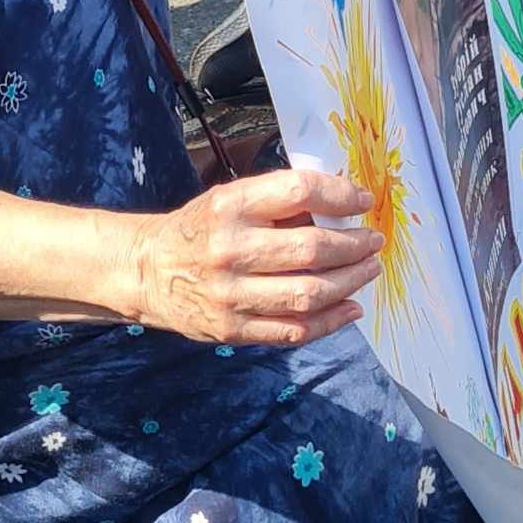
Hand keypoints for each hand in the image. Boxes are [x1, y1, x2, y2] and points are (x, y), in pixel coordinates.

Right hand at [128, 167, 383, 346]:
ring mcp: (230, 295)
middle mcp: (231, 249)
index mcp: (232, 205)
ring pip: (308, 294)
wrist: (148, 270)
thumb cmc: (202, 227)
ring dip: (350, 282)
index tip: (363, 201)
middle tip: (374, 241)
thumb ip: (280, 202)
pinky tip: (350, 306)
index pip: (300, 192)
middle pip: (312, 249)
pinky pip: (293, 330)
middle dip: (355, 246)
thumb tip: (343, 207)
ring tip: (368, 270)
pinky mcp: (232, 330)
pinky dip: (330, 320)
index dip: (341, 195)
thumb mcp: (232, 198)